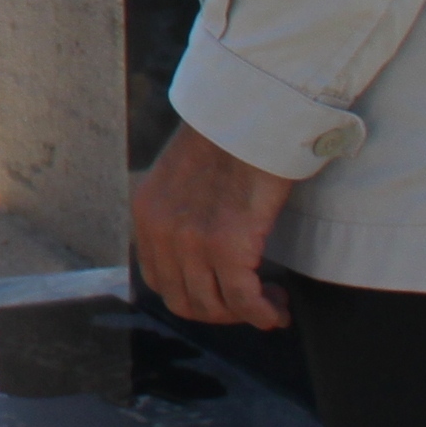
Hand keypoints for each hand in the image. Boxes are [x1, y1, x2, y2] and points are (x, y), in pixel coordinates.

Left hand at [130, 122, 302, 331]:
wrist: (249, 112)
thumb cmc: (231, 137)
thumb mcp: (184, 176)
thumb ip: (182, 211)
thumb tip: (204, 250)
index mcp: (147, 214)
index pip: (159, 280)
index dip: (194, 295)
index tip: (224, 292)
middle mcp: (162, 232)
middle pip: (183, 301)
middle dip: (220, 311)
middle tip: (251, 302)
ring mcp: (191, 241)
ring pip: (214, 307)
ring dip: (245, 314)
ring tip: (271, 300)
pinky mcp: (227, 245)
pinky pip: (244, 301)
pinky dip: (263, 313)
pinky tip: (278, 308)